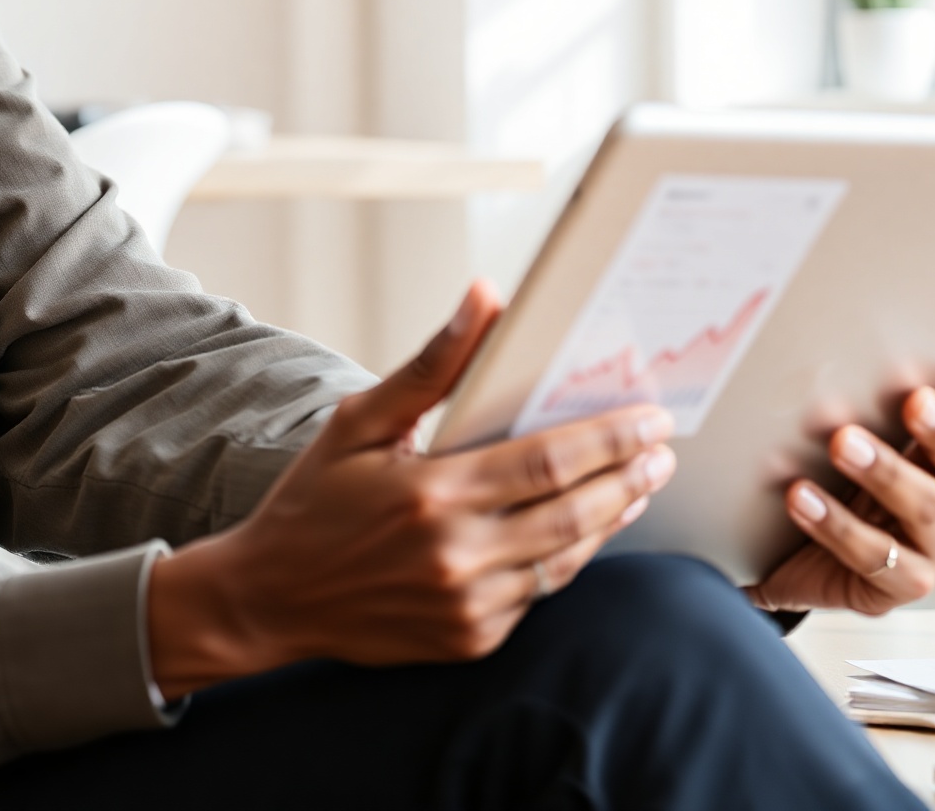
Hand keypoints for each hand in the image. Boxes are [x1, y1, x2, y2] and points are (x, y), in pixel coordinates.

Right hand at [146, 282, 677, 695]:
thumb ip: (430, 364)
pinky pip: (538, 595)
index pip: (546, 461)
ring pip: (564, 558)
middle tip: (663, 449)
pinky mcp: (469, 638)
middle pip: (572, 513)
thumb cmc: (314, 499)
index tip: (650, 417)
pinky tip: (585, 529)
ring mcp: (467, 606)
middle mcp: (456, 555)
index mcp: (431, 493)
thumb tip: (484, 296)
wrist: (271, 598)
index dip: (607, 438)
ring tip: (640, 484)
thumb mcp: (359, 421)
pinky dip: (567, 558)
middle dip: (627, 476)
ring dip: (610, 519)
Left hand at [748, 364, 934, 615]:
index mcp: (934, 455)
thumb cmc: (817, 481)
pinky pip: (877, 556)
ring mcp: (927, 546)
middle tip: (915, 402)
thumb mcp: (825, 441)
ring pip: (925, 508)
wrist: (785, 558)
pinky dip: (837, 525)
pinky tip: (801, 498)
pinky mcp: (897, 585)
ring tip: (842, 443)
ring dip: (886, 471)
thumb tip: (805, 352)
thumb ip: (836, 405)